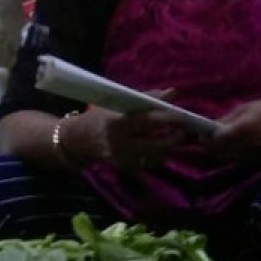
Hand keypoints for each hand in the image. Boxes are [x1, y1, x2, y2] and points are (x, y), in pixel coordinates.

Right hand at [60, 89, 189, 171]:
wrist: (77, 140)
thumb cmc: (101, 116)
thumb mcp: (119, 103)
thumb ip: (147, 98)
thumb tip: (173, 92)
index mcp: (118, 122)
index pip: (147, 120)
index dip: (168, 118)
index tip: (183, 116)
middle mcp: (119, 142)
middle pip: (155, 144)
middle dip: (173, 138)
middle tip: (183, 130)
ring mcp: (122, 158)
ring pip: (154, 157)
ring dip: (167, 147)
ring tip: (172, 137)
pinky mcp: (124, 168)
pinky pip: (148, 163)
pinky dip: (156, 155)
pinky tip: (157, 147)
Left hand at [206, 95, 260, 165]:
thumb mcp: (246, 108)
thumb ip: (226, 120)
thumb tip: (208, 128)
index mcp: (242, 129)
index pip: (214, 142)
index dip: (205, 139)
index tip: (202, 134)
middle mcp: (247, 146)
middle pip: (219, 154)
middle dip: (211, 147)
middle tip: (209, 138)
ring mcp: (254, 156)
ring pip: (228, 159)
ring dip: (222, 152)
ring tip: (225, 140)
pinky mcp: (260, 162)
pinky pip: (239, 160)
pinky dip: (234, 154)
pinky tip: (238, 144)